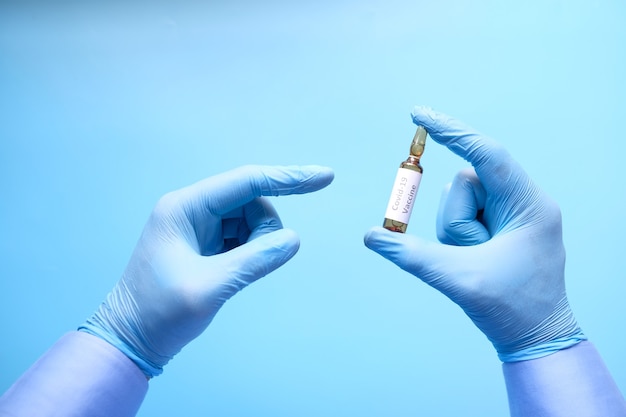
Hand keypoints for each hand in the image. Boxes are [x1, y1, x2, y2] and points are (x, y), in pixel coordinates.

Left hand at [80, 165, 333, 376]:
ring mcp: (197, 226)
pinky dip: (249, 252)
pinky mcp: (203, 243)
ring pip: (250, 220)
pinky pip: (241, 237)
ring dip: (257, 244)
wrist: (130, 339)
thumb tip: (293, 239)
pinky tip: (232, 273)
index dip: (289, 178)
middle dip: (264, 230)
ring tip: (233, 275)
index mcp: (185, 208)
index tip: (325, 177)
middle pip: (251, 203)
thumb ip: (254, 260)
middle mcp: (191, 210)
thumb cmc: (157, 314)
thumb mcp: (209, 288)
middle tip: (250, 265)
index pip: (247, 182)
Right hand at [364, 107, 584, 360]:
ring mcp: (513, 212)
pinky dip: (459, 234)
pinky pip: (465, 214)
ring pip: (461, 200)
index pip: (487, 153)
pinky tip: (478, 259)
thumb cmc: (511, 309)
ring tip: (477, 261)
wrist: (536, 338)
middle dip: (456, 220)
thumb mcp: (457, 278)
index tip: (420, 115)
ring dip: (456, 230)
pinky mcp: (502, 224)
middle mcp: (524, 201)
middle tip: (469, 253)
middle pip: (467, 183)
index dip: (452, 131)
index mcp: (529, 205)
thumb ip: (411, 254)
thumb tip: (371, 235)